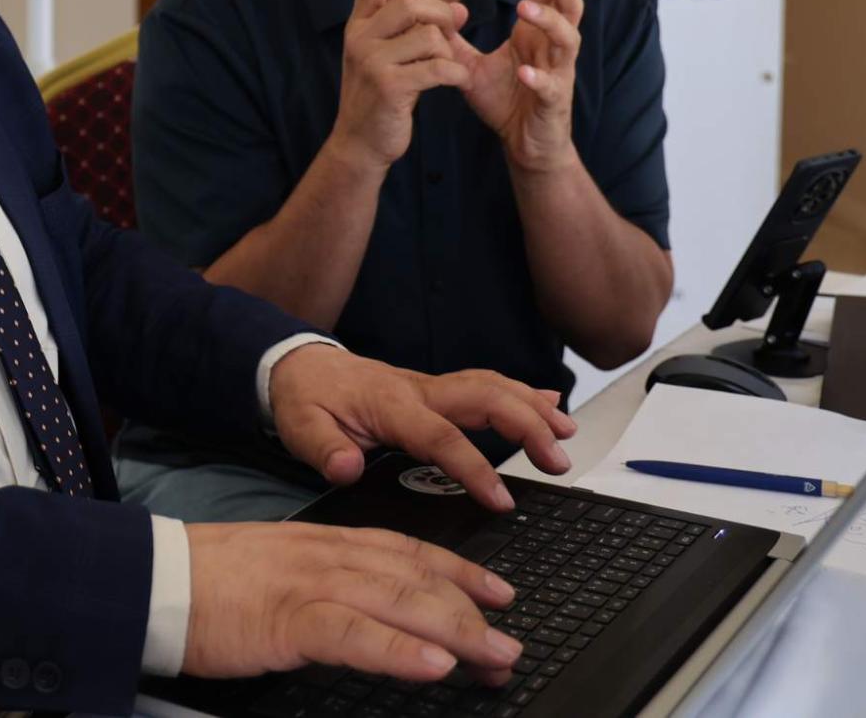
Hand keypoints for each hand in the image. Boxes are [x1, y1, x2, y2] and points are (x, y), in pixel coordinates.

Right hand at [183, 521, 523, 685]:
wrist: (153, 578)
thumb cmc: (207, 582)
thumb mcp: (276, 570)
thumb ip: (322, 581)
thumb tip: (363, 607)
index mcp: (324, 543)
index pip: (407, 551)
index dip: (459, 570)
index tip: (499, 591)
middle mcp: (327, 556)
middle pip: (415, 579)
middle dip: (471, 612)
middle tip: (510, 642)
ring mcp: (310, 585)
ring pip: (398, 602)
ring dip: (456, 631)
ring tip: (494, 656)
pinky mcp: (287, 620)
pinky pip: (354, 635)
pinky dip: (398, 651)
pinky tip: (433, 667)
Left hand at [268, 345, 574, 509]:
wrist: (298, 366)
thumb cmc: (306, 400)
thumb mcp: (301, 427)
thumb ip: (325, 449)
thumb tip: (347, 467)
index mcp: (391, 406)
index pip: (441, 437)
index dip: (474, 468)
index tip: (502, 499)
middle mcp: (420, 391)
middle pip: (484, 398)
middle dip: (526, 425)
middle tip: (558, 460)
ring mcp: (432, 387)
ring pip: (492, 387)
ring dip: (532, 407)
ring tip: (567, 434)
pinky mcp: (438, 390)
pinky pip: (486, 385)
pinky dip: (521, 392)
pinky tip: (549, 403)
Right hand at [330, 0, 470, 171]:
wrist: (360, 143)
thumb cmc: (382, 98)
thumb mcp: (390, 58)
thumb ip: (416, 31)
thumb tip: (460, 9)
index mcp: (359, 26)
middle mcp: (360, 37)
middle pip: (413, 3)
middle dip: (443, 15)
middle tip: (456, 29)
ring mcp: (371, 61)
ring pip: (430, 36)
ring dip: (448, 52)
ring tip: (446, 70)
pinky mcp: (389, 85)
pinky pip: (437, 66)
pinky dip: (455, 74)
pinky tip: (455, 82)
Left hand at [451, 0, 582, 173]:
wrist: (524, 144)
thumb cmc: (505, 100)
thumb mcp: (472, 65)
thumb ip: (453, 39)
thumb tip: (426, 12)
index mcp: (537, 35)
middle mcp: (553, 48)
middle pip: (570, 6)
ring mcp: (558, 73)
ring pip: (567, 40)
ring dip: (548, 22)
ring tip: (526, 8)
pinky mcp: (554, 102)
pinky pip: (550, 86)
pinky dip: (539, 77)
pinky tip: (524, 71)